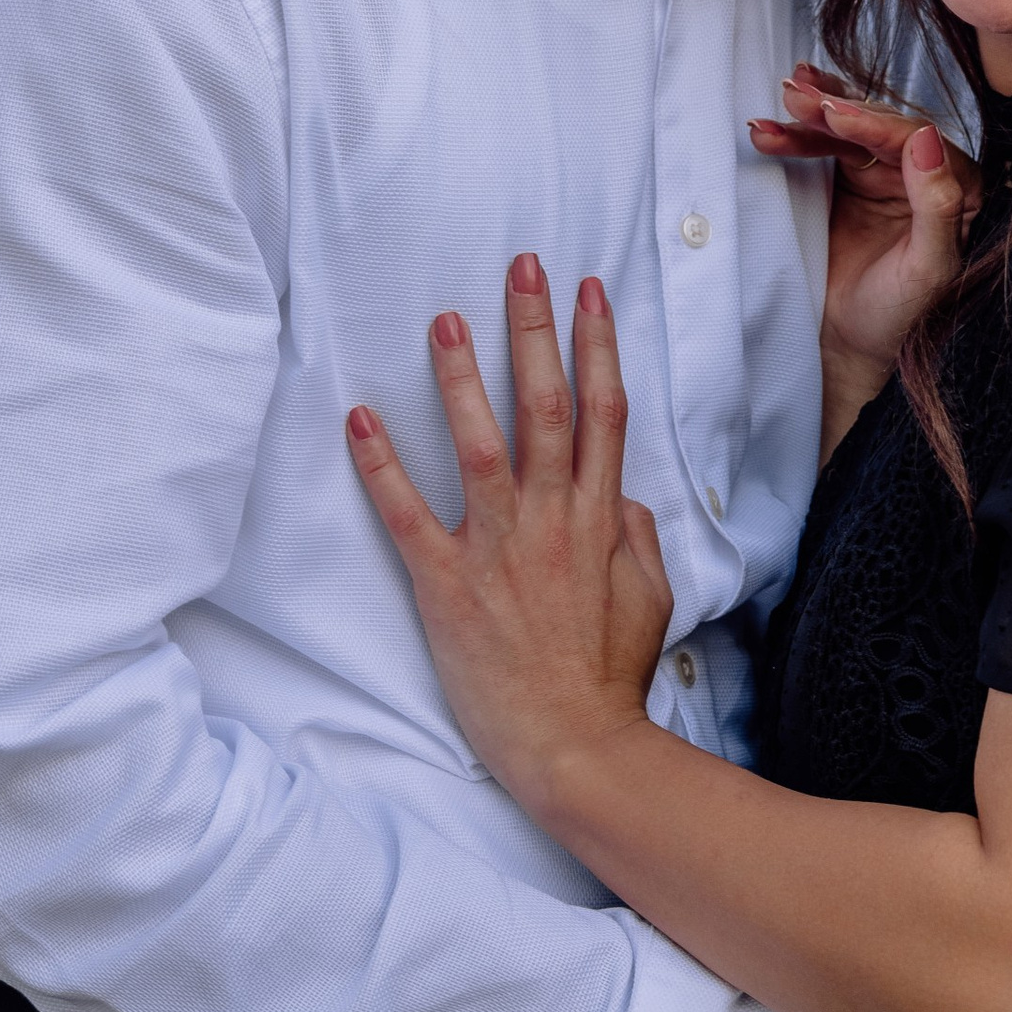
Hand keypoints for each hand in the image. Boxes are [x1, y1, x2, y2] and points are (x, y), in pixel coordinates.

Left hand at [347, 260, 671, 803]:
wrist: (575, 745)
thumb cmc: (611, 677)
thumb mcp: (651, 598)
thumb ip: (637, 536)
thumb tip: (624, 494)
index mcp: (601, 518)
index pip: (604, 411)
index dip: (596, 345)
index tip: (589, 291)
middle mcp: (552, 519)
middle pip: (546, 404)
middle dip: (535, 329)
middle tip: (521, 266)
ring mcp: (498, 548)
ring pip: (480, 443)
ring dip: (462, 377)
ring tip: (443, 319)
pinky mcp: (446, 584)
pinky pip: (408, 514)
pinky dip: (382, 465)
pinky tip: (359, 418)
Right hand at [750, 65, 974, 432]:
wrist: (849, 349)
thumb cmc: (899, 318)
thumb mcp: (927, 268)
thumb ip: (936, 205)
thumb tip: (928, 138)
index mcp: (958, 188)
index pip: (916, 141)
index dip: (873, 123)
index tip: (833, 115)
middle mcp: (923, 173)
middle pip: (878, 127)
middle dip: (835, 109)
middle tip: (795, 97)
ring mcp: (882, 175)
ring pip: (847, 130)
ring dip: (810, 115)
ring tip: (776, 107)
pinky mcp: (847, 182)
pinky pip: (823, 145)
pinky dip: (799, 130)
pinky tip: (776, 116)